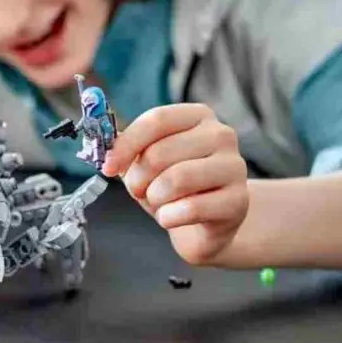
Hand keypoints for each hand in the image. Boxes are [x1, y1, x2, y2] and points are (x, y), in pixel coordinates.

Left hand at [101, 104, 248, 264]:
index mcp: (198, 116)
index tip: (108, 166)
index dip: (126, 144)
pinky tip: (171, 218)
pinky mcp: (239, 200)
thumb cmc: (173, 188)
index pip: (156, 120)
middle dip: (138, 178)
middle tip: (138, 191)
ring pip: (177, 179)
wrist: (204, 225)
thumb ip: (126, 148)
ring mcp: (235, 167)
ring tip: (157, 203)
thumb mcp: (146, 163)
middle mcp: (221, 135)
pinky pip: (191, 208)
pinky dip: (169, 217)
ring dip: (155, 198)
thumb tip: (102, 145)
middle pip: (162, 152)